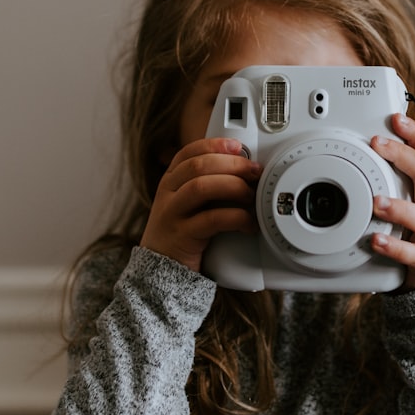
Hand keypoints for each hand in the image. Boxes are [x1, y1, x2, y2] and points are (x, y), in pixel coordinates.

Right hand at [140, 138, 261, 271]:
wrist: (159, 270)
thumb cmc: (182, 233)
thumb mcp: (188, 203)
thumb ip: (206, 185)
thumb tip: (244, 171)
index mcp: (170, 181)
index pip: (189, 152)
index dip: (214, 145)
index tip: (238, 146)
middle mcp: (168, 193)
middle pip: (198, 165)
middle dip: (232, 164)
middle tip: (255, 172)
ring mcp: (172, 213)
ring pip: (201, 187)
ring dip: (233, 187)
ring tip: (251, 196)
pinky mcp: (182, 236)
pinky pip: (212, 220)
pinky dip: (236, 218)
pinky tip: (248, 224)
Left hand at [369, 114, 414, 290]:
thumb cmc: (412, 227)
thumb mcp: (403, 197)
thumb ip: (389, 175)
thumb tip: (366, 143)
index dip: (414, 135)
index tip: (396, 119)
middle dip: (403, 156)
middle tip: (378, 144)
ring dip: (399, 207)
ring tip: (376, 202)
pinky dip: (396, 247)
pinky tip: (377, 241)